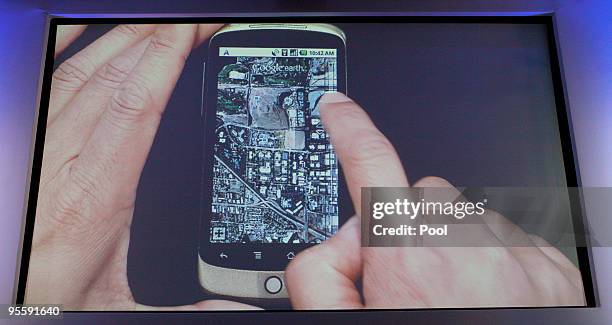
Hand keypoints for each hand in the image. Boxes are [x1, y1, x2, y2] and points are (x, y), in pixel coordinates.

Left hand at [27, 24, 257, 309]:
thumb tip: (236, 307)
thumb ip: (187, 306)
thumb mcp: (124, 304)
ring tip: (161, 21)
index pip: (138, 106)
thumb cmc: (53, 297)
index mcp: (96, 196)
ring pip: (84, 73)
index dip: (167, 58)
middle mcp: (64, 161)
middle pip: (116, 78)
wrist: (3, 299)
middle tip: (195, 19)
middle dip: (159, 37)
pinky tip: (89, 28)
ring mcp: (41, 147)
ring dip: (126, 38)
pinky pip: (46, 81)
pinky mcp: (29, 143)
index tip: (195, 31)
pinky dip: (67, 46)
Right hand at [284, 92, 585, 308]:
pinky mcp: (548, 264)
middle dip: (400, 231)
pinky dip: (485, 259)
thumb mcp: (348, 319)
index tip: (338, 109)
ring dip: (445, 247)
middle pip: (415, 199)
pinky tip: (482, 302)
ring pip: (460, 218)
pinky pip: (500, 236)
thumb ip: (321, 274)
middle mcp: (468, 240)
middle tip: (402, 288)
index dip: (349, 130)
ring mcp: (515, 250)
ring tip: (448, 300)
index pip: (370, 164)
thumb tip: (334, 248)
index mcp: (411, 255)